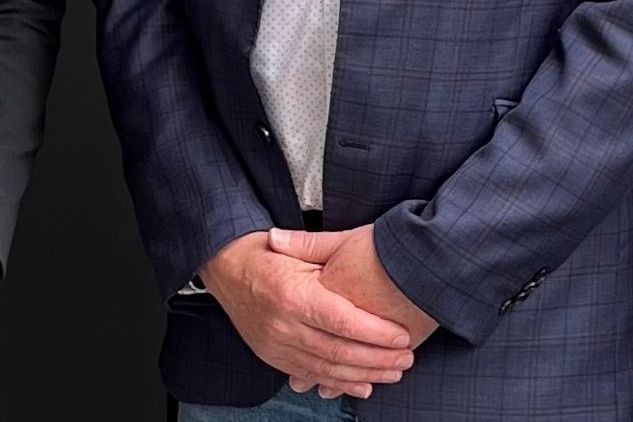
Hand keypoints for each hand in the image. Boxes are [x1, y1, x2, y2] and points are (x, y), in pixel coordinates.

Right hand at [199, 231, 413, 400]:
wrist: (225, 268)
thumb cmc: (264, 254)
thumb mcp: (294, 247)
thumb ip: (325, 256)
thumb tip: (364, 256)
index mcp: (292, 293)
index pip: (342, 320)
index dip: (376, 332)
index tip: (402, 336)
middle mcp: (283, 324)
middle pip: (339, 350)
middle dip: (378, 359)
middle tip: (407, 358)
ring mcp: (276, 345)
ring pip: (328, 369)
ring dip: (365, 375)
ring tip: (394, 373)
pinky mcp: (273, 357)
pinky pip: (311, 376)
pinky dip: (339, 384)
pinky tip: (362, 386)